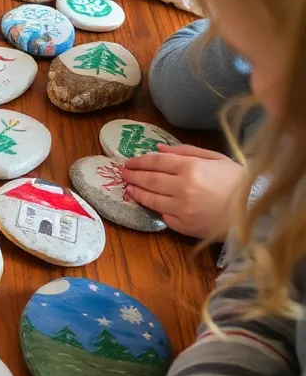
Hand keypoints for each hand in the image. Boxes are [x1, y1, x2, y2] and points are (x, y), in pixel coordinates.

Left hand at [121, 145, 245, 239]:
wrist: (254, 210)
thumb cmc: (237, 180)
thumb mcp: (214, 158)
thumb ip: (185, 152)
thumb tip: (158, 149)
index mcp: (190, 167)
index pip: (156, 162)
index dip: (139, 161)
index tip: (128, 161)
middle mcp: (182, 187)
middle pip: (149, 180)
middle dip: (133, 175)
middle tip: (122, 173)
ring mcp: (181, 208)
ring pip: (151, 199)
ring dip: (137, 192)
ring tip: (128, 187)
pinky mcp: (184, 226)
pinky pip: (164, 216)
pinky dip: (155, 208)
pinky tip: (148, 203)